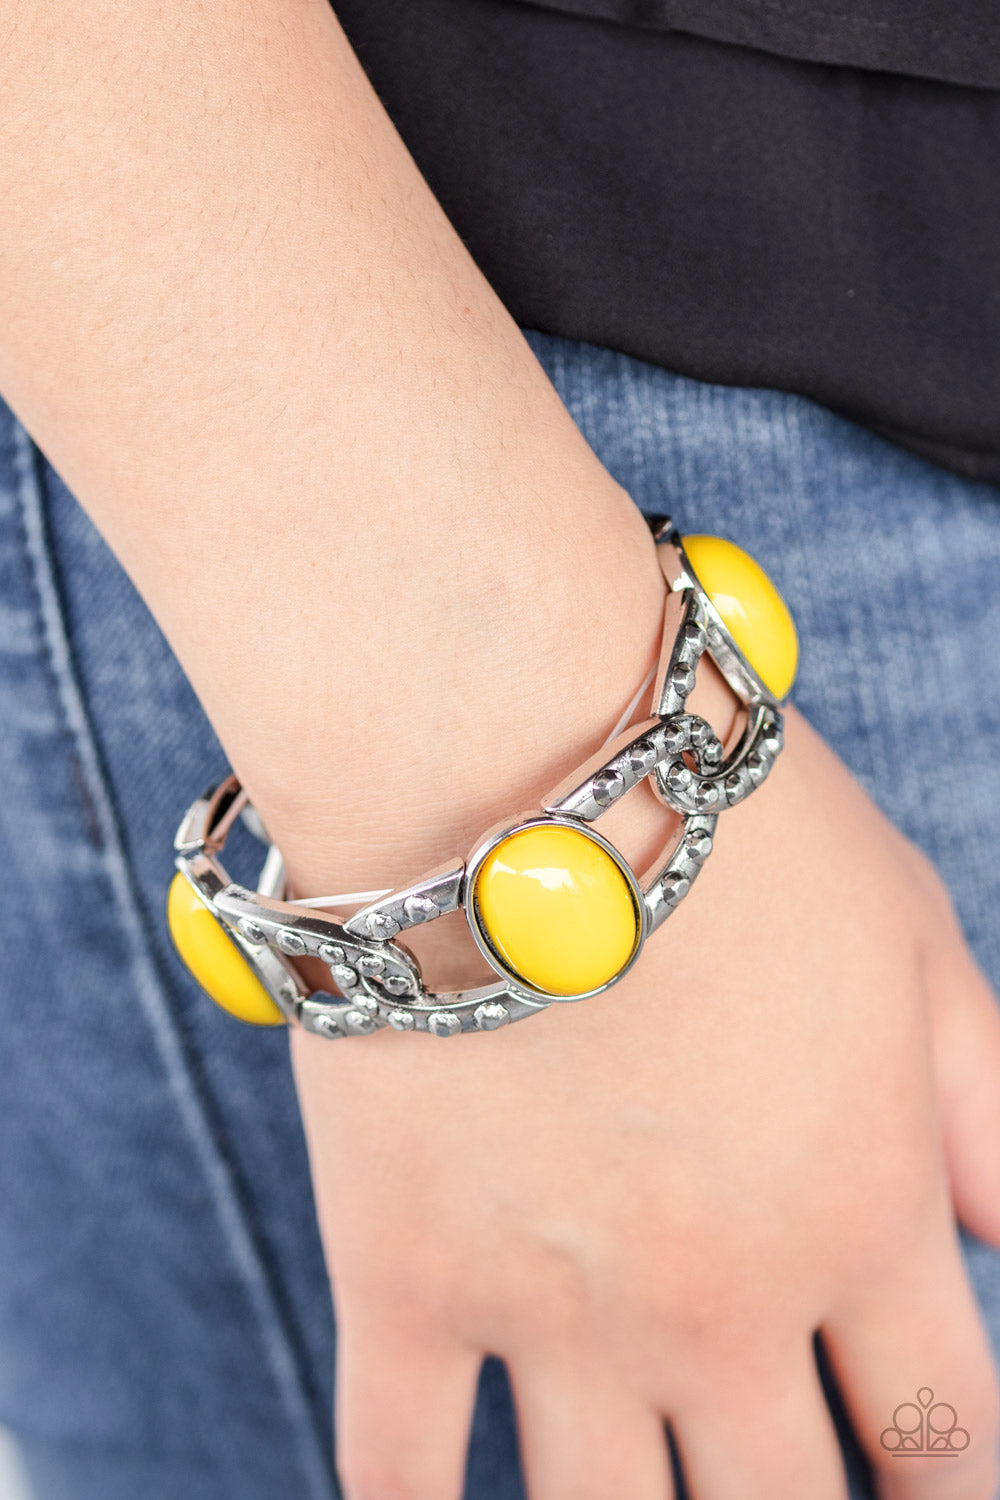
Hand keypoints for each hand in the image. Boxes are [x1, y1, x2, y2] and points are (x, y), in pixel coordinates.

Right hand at [289, 703, 999, 1499]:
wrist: (507, 757)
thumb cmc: (722, 825)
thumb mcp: (911, 939)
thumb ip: (989, 1108)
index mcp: (858, 1216)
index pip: (944, 1440)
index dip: (953, 1491)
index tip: (929, 1491)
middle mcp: (719, 1298)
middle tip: (782, 1488)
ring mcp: (554, 1306)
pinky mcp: (403, 1272)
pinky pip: (399, 1468)